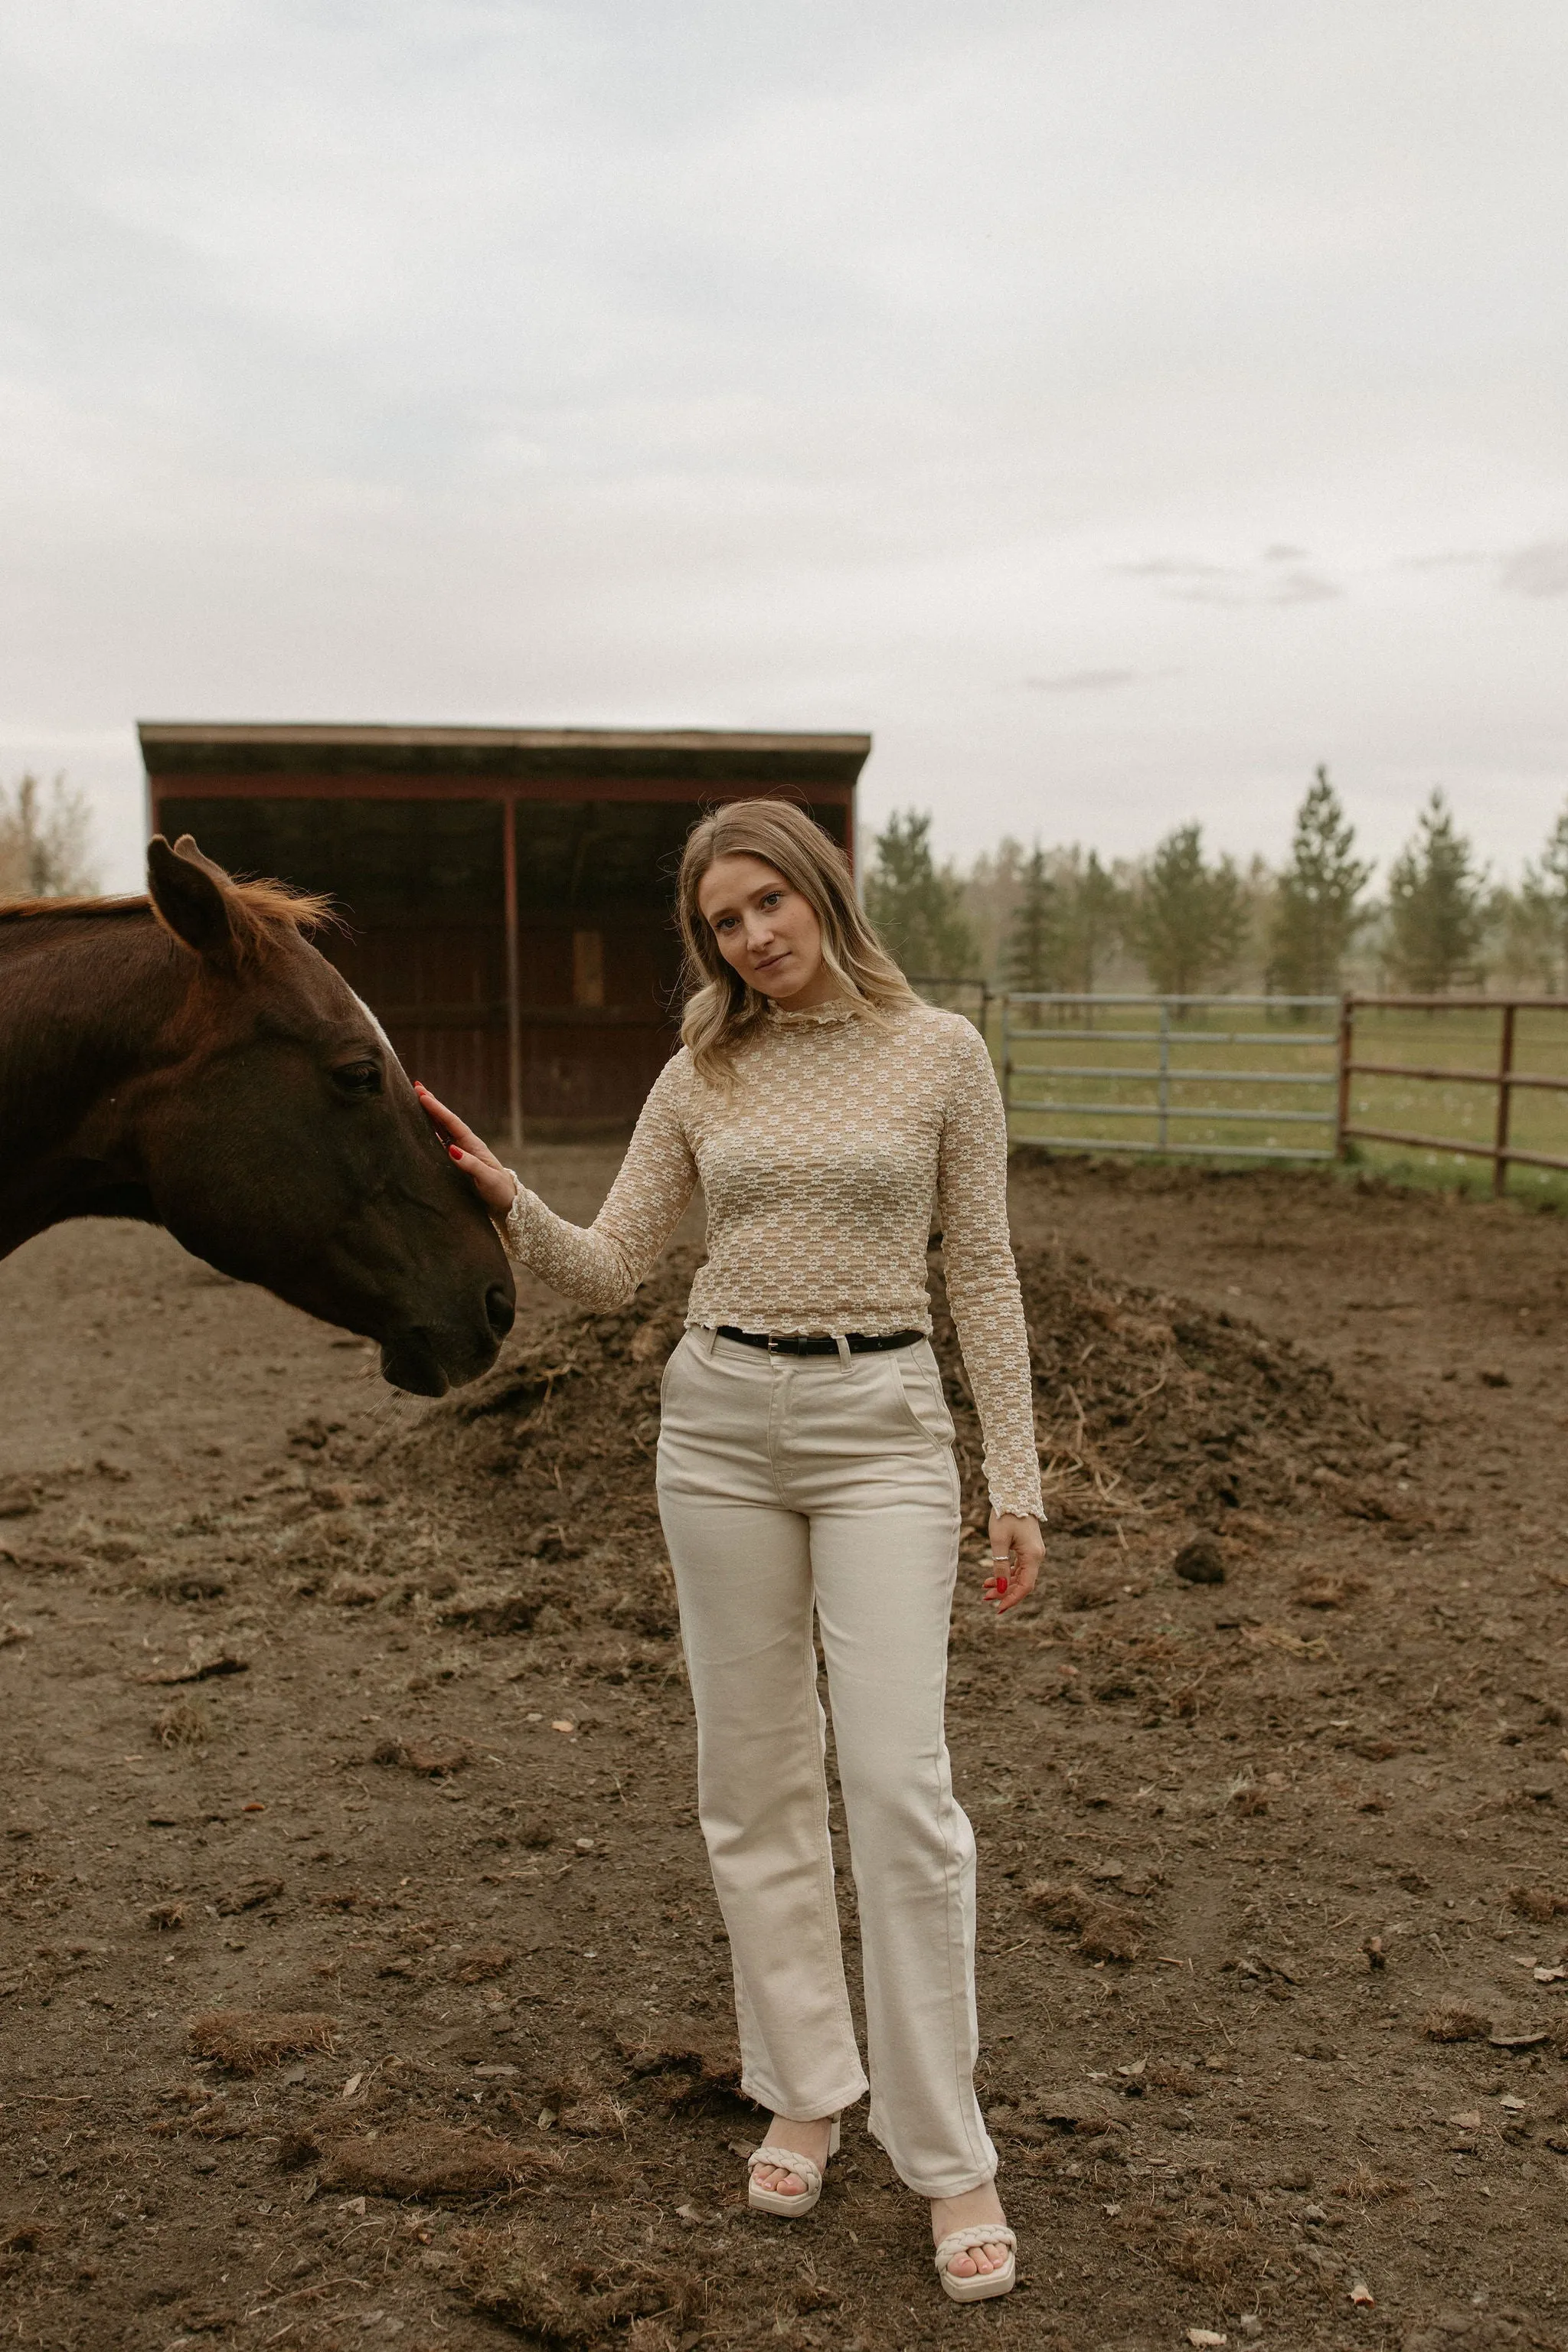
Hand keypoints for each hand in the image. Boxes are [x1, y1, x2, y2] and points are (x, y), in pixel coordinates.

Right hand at [414, 1082, 517, 1221]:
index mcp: (473, 1144)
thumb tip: (451, 1150)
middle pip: (446, 1120)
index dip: (437, 1109)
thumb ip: (471, 1165)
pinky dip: (431, 1130)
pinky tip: (422, 1125)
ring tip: (417, 1098)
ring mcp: (461, 1150)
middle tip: (416, 1086)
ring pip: (442, 1128)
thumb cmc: (498, 1189)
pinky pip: (441, 1141)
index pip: (452, 1123)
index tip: (423, 1095)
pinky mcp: (457, 1160)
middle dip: (432, 1104)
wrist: (506, 1200)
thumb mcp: (487, 1178)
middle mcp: (466, 1144)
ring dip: (430, 1114)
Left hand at [983, 1513, 1042, 1614]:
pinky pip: (1019, 1566)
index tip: (998, 1608)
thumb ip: (1001, 1567)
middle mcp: (1036, 1556)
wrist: (1014, 1493)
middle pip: (1023, 1582)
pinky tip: (992, 1577)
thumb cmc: (1005, 1515)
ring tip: (985, 1589)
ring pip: (1020, 1575)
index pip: (1025, 1586)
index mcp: (1033, 1556)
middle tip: (986, 1598)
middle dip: (1005, 1592)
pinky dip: (1007, 1573)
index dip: (1012, 1599)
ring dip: (1004, 1584)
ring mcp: (1033, 1551)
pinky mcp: (1027, 1547)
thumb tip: (1002, 1589)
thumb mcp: (999, 1542)